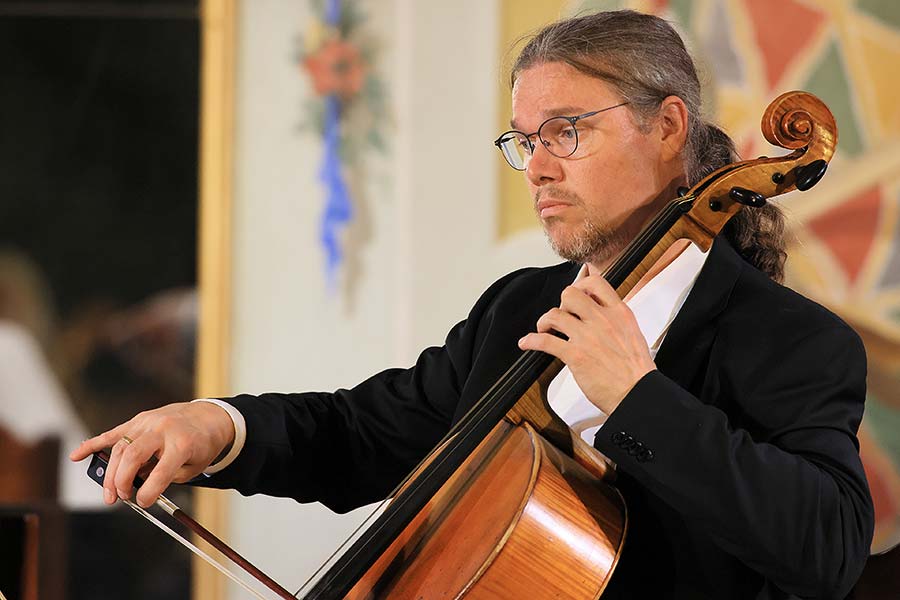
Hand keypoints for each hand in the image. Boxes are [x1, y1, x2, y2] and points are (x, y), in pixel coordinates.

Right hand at [69, 402, 234, 507]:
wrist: (208, 417)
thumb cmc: (202, 444)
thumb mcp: (195, 466)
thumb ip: (168, 477)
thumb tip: (138, 487)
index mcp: (182, 443)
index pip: (161, 471)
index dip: (149, 492)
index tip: (143, 502)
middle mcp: (163, 430)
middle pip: (133, 455)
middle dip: (122, 481)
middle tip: (122, 497)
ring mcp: (148, 422)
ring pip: (120, 447)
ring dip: (111, 473)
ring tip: (111, 494)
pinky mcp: (138, 420)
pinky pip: (112, 432)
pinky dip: (93, 444)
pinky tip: (77, 455)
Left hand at [518, 275, 655, 413]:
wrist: (638, 394)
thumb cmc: (637, 372)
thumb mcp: (634, 335)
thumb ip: (616, 321)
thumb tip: (602, 315)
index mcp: (619, 313)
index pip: (595, 283)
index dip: (580, 285)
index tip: (576, 294)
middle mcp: (602, 321)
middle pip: (570, 294)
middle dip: (561, 304)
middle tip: (562, 315)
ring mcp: (587, 337)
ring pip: (554, 315)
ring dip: (544, 321)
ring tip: (544, 328)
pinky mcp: (575, 355)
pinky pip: (545, 341)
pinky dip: (531, 341)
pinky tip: (527, 342)